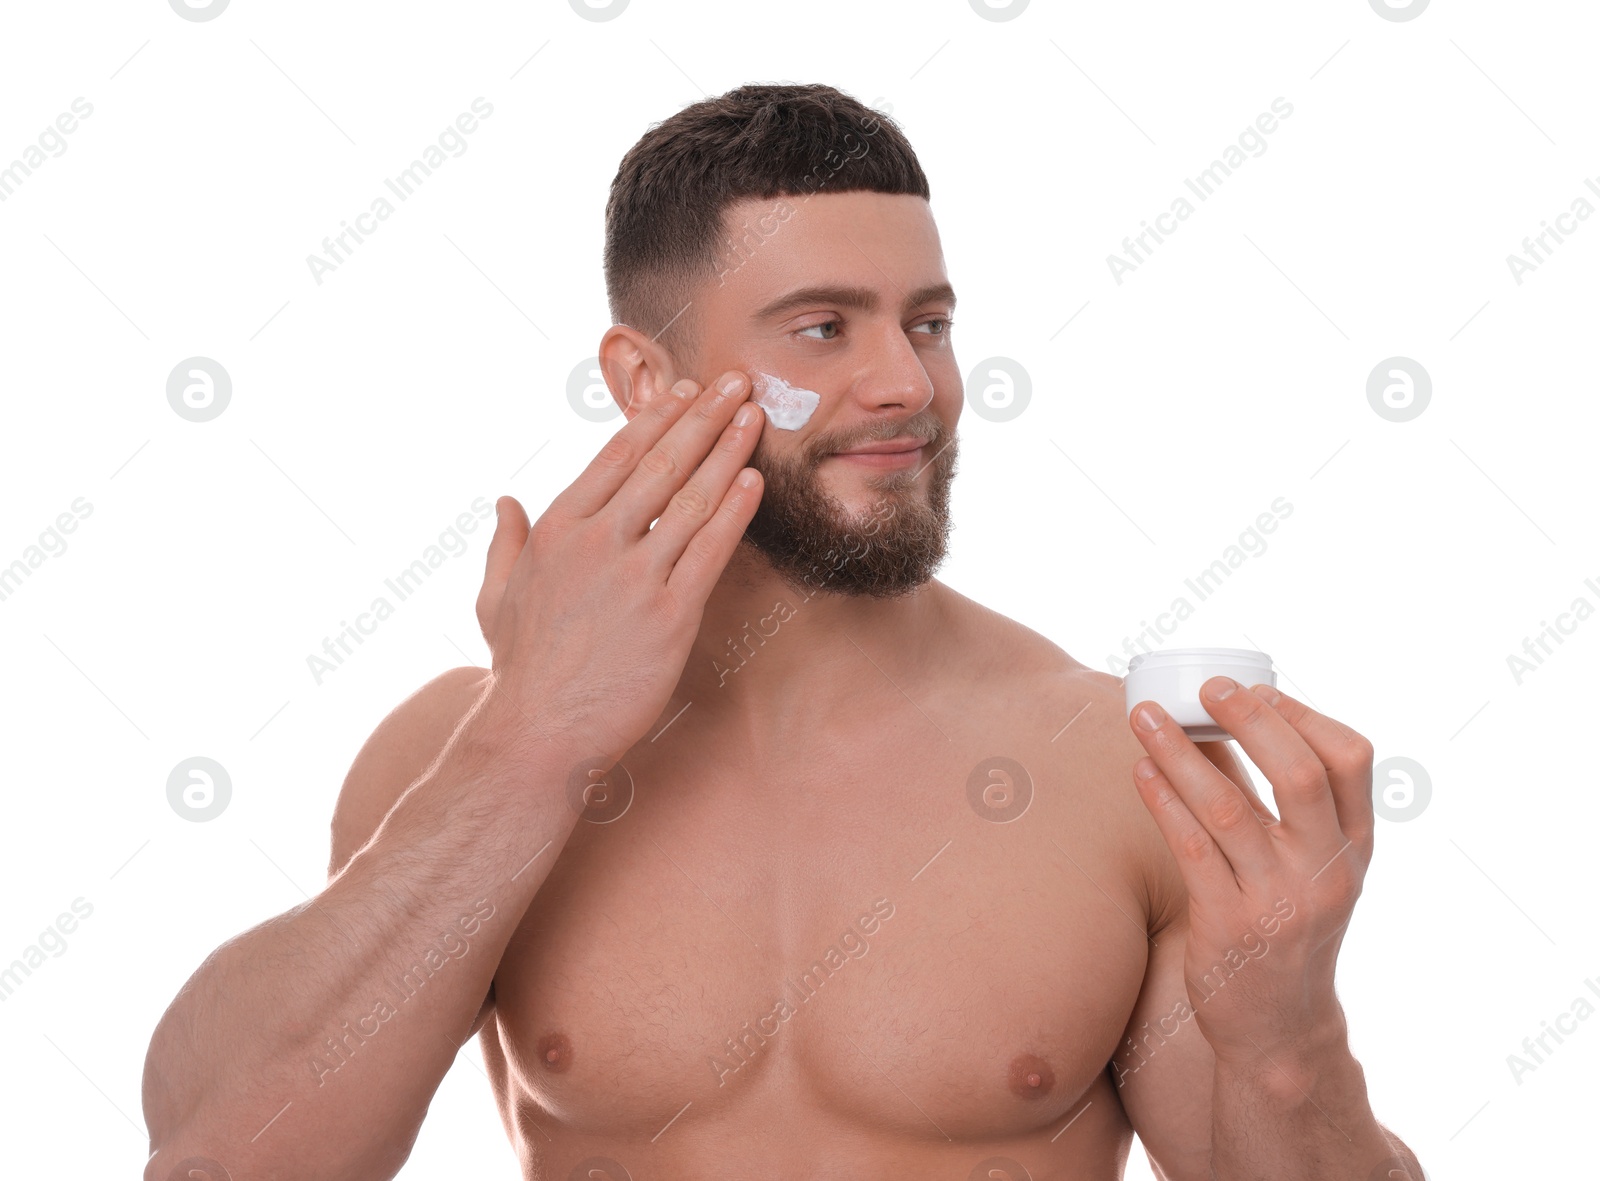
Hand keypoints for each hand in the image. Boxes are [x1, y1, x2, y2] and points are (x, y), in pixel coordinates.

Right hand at [475, 370, 764, 759]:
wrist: (538, 733)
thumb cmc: (520, 670)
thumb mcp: (494, 598)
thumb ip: (503, 544)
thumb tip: (505, 501)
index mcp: (556, 529)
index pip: (616, 456)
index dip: (656, 418)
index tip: (685, 391)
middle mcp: (596, 542)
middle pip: (660, 463)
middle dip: (703, 416)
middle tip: (735, 381)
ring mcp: (634, 577)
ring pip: (690, 498)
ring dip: (728, 451)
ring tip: (754, 417)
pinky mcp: (670, 615)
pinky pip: (711, 551)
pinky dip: (735, 511)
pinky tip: (755, 481)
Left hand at [1126, 679, 1375, 1059]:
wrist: (1279, 1028)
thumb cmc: (1286, 929)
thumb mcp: (1304, 866)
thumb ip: (1273, 803)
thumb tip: (1223, 724)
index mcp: (1353, 848)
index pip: (1350, 760)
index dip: (1301, 714)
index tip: (1254, 688)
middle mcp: (1325, 872)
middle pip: (1297, 774)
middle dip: (1248, 719)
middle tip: (1204, 688)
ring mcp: (1279, 901)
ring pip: (1227, 807)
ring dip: (1179, 753)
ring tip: (1145, 718)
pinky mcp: (1228, 926)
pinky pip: (1189, 848)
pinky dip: (1162, 800)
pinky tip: (1140, 772)